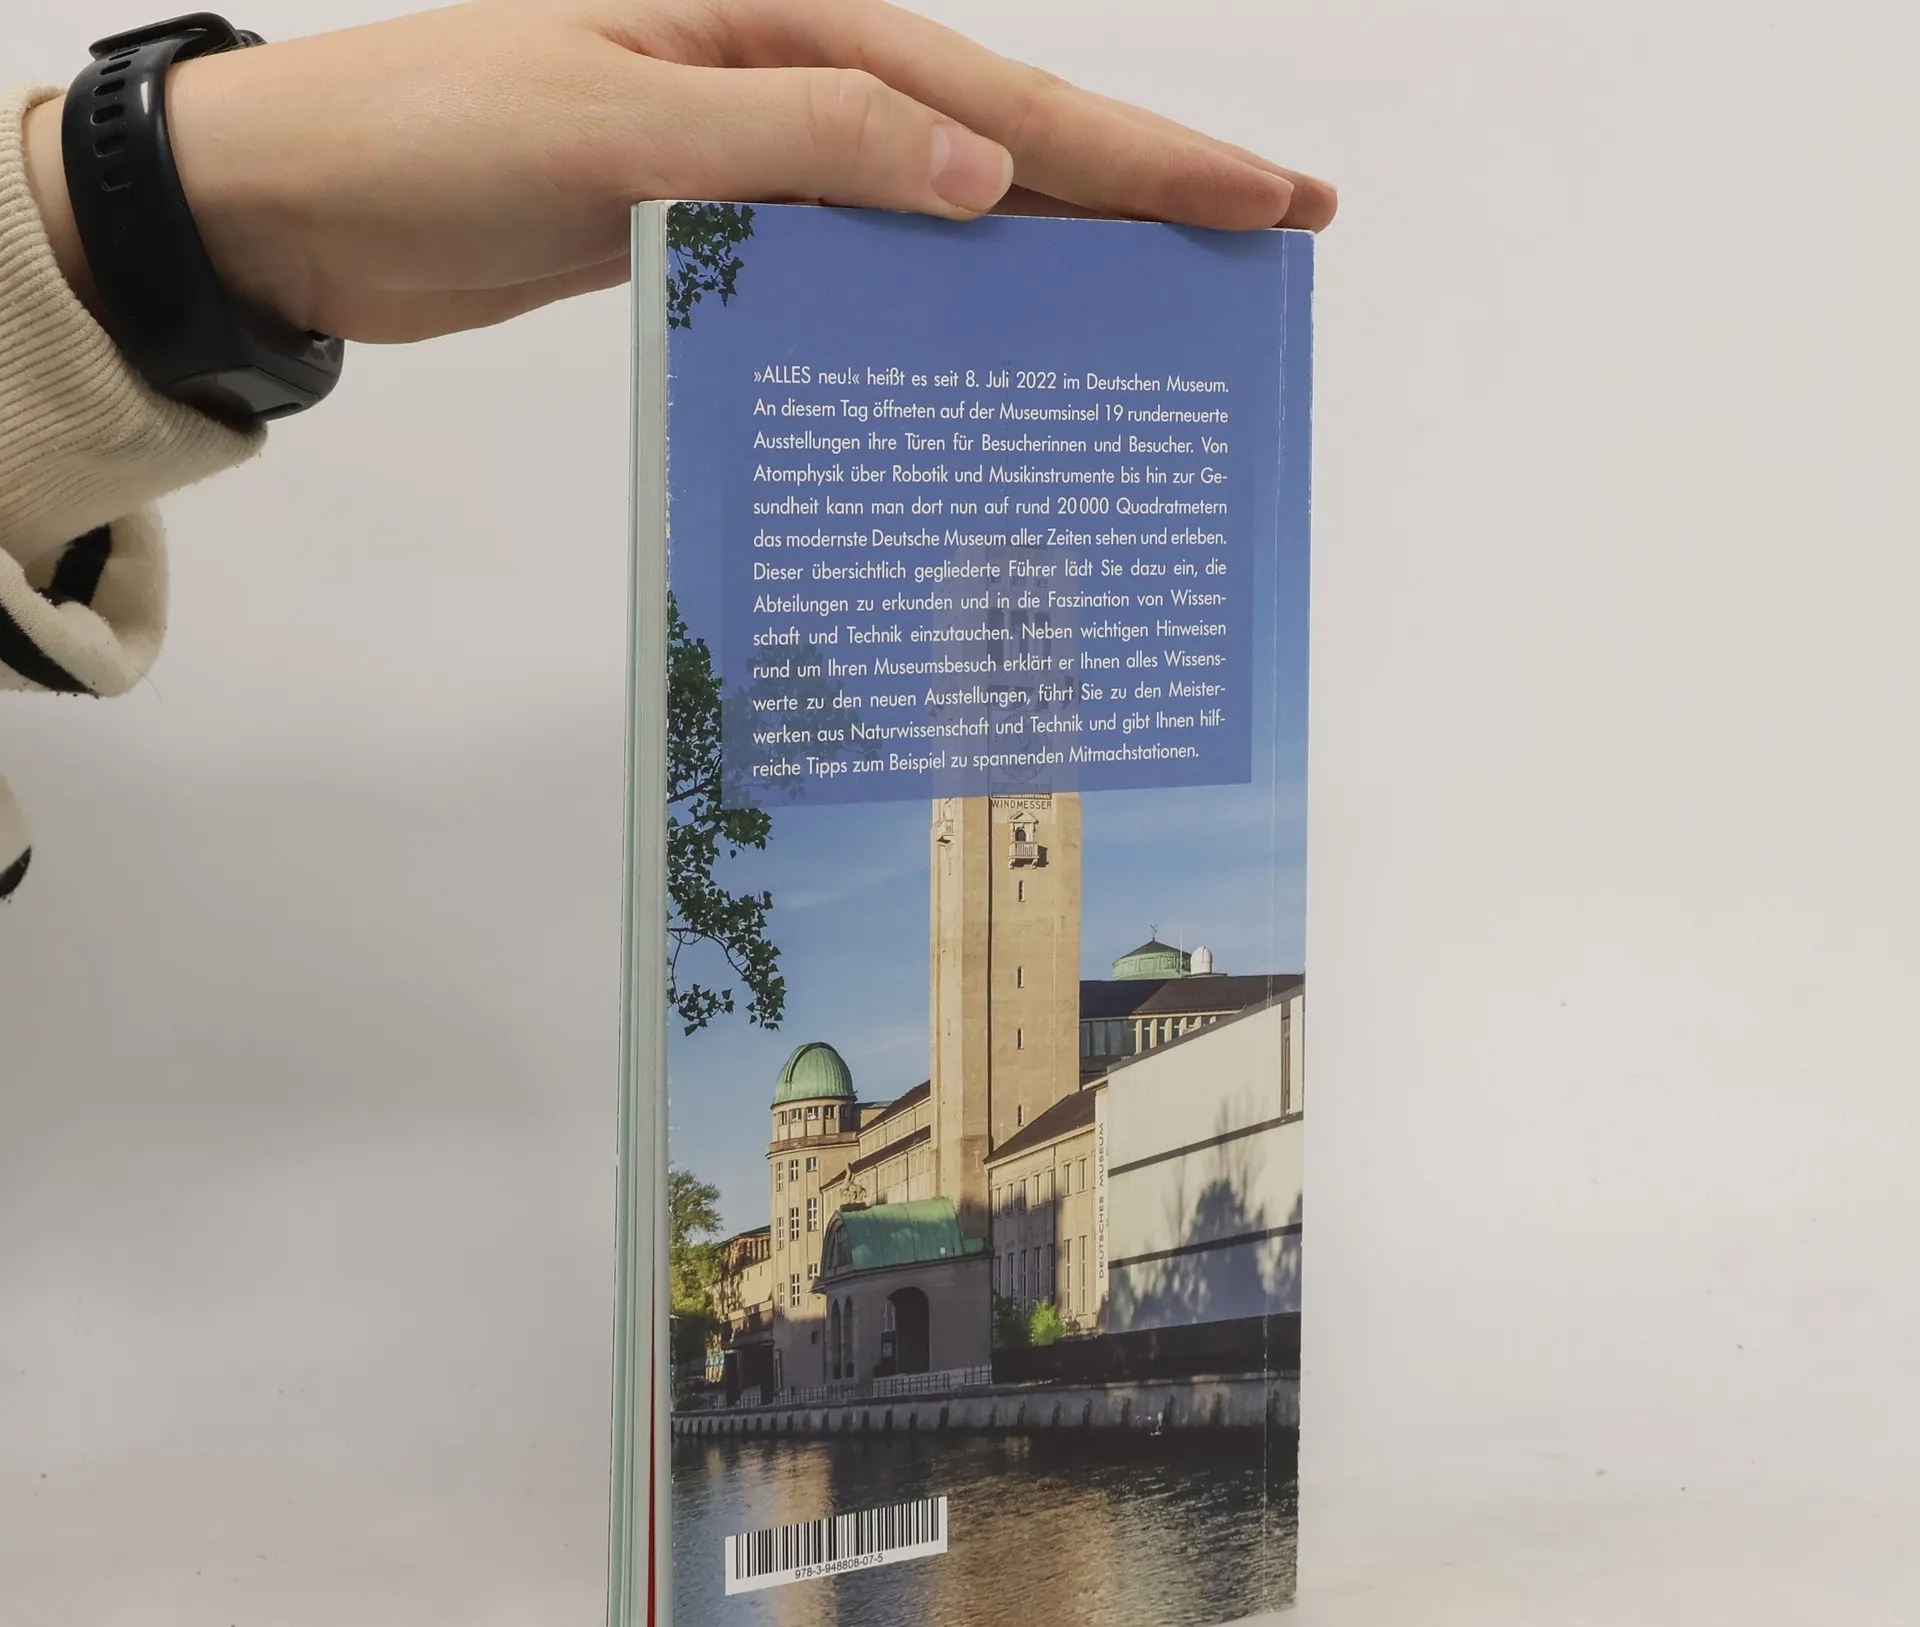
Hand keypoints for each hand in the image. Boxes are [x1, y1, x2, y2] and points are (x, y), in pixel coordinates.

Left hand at [23, 0, 1333, 345]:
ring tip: (1162, 316)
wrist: (302, 203)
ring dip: (1049, 257)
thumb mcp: (611, 124)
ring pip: (942, 206)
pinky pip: (860, 263)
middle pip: (1000, 137)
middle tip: (1268, 241)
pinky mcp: (722, 226)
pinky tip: (984, 351)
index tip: (1262, 195)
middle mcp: (789, 75)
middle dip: (1138, 193)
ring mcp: (761, 152)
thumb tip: (978, 172)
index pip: (997, 92)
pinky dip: (931, 304)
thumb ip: (796, 141)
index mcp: (782, 18)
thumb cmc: (429, 136)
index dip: (1139, 154)